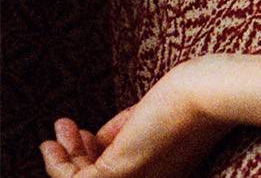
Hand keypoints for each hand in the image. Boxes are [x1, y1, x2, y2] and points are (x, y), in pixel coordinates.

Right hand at [40, 59, 232, 176]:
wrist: (208, 93)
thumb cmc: (192, 95)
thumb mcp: (152, 119)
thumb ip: (123, 132)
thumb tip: (92, 140)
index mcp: (167, 172)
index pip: (122, 171)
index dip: (96, 154)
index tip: (84, 134)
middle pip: (100, 177)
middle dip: (76, 154)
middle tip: (64, 130)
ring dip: (63, 159)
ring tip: (56, 135)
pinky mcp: (120, 174)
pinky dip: (58, 165)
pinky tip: (52, 143)